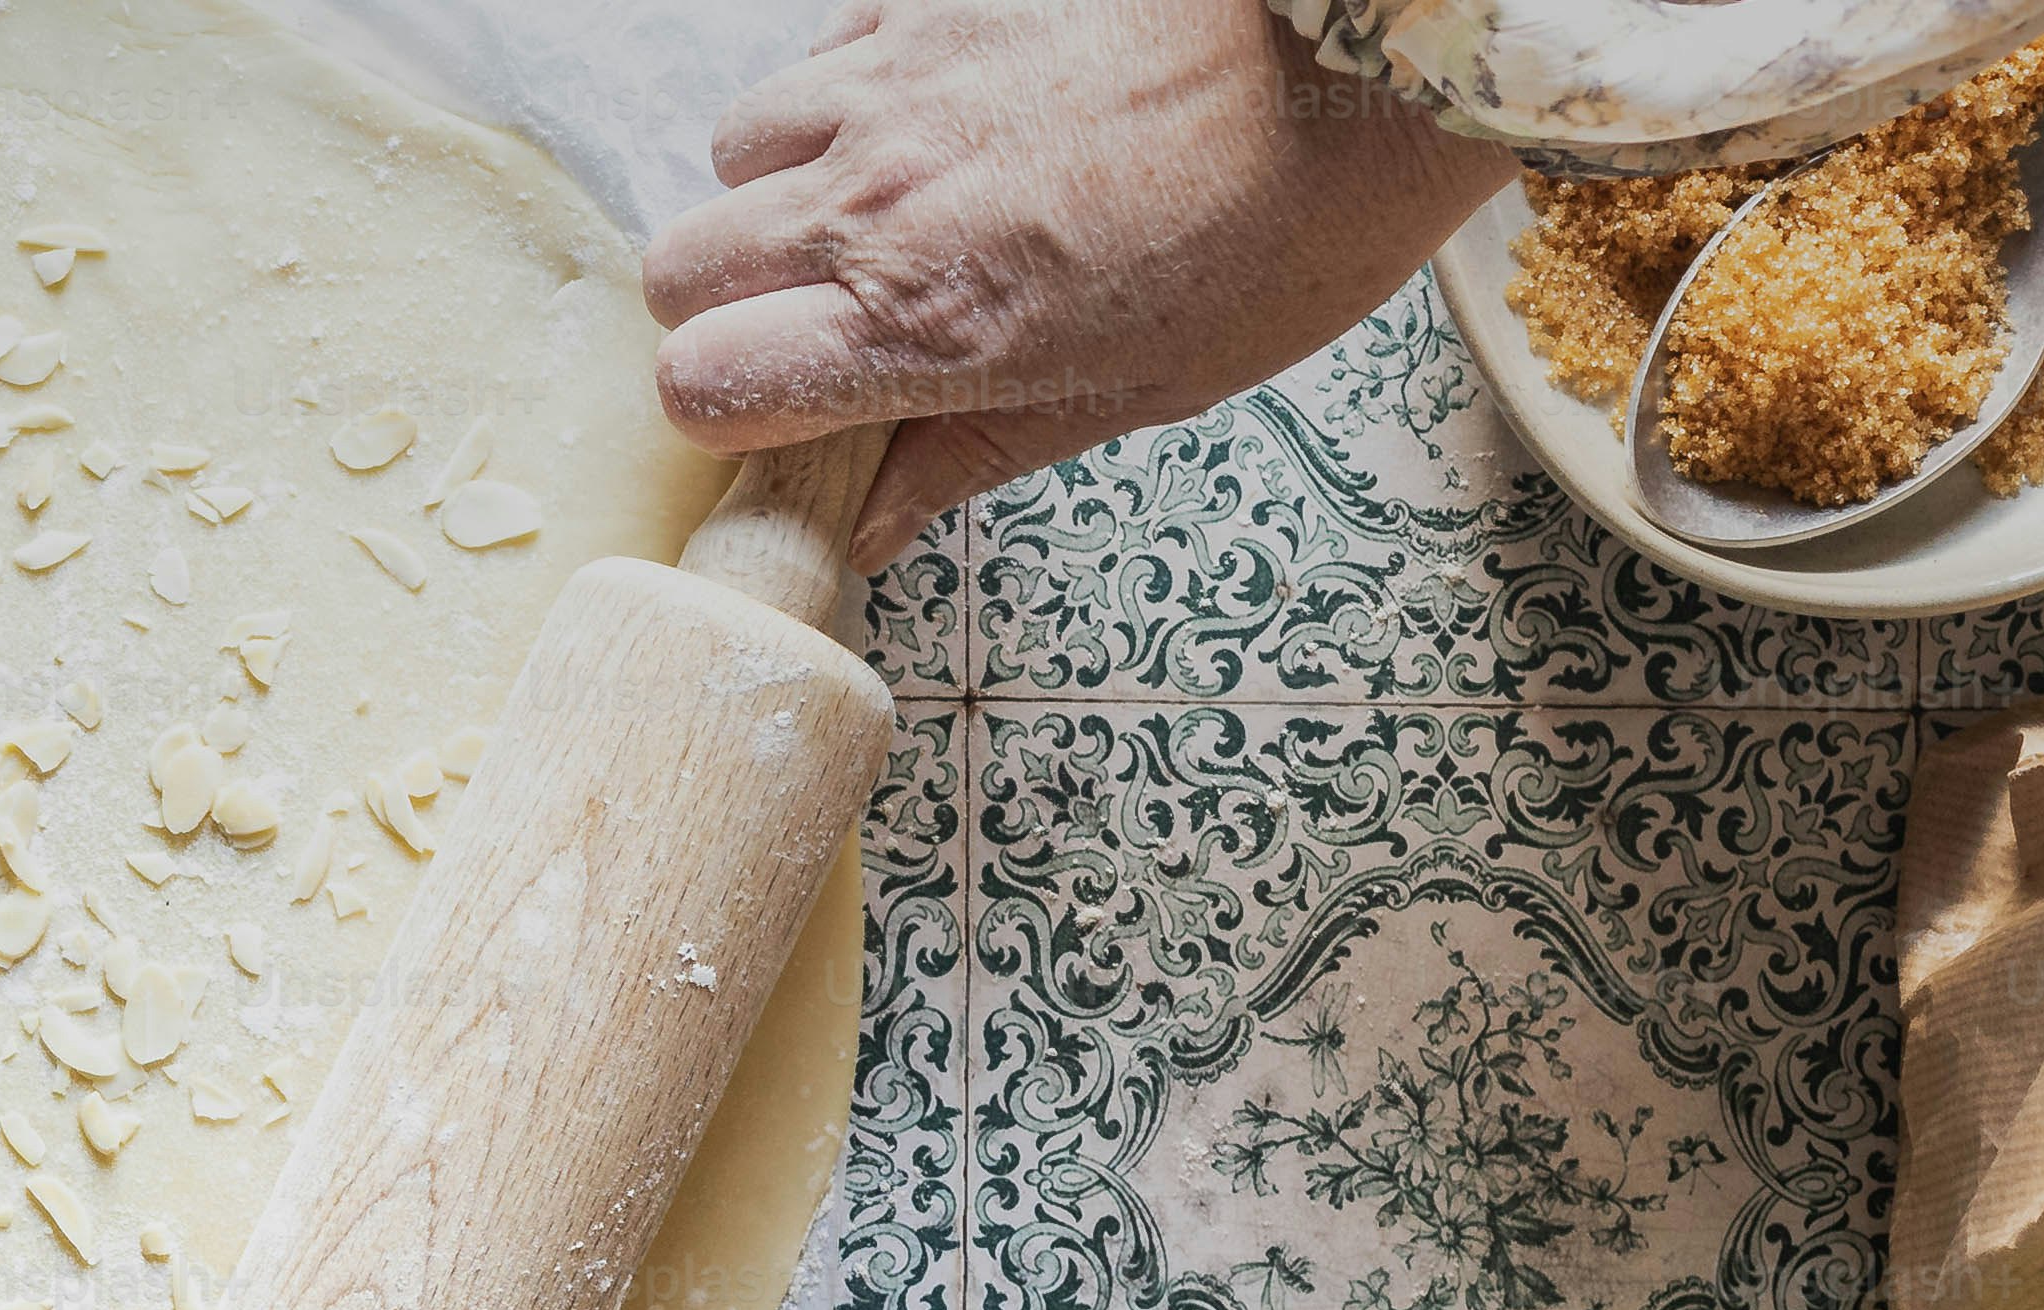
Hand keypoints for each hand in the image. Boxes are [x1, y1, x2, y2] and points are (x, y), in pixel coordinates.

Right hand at [645, 0, 1510, 567]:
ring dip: (783, 187)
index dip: (726, 408)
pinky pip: (825, 50)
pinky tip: (940, 112)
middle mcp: (878, 201)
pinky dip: (852, 90)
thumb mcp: (1136, 387)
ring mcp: (896, 85)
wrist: (1365, 51)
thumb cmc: (1284, 225)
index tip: (787, 410)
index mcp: (922, 322)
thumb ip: (974, 451)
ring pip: (736, 150)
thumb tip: (870, 525)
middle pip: (678, 269)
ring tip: (886, 201)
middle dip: (729, 303)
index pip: (701, 384)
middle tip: (824, 311)